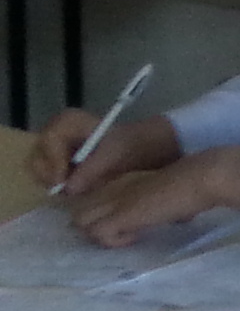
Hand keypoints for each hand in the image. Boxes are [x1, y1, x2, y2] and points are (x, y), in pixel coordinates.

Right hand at [27, 108, 178, 195]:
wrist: (130, 149)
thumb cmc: (124, 146)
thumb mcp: (112, 156)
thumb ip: (92, 170)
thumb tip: (69, 188)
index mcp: (68, 121)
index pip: (49, 142)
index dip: (53, 163)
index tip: (63, 182)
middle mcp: (53, 129)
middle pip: (38, 156)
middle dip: (51, 175)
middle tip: (67, 189)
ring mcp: (50, 144)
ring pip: (38, 169)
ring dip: (54, 181)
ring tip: (75, 186)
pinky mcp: (51, 158)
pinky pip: (44, 175)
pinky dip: (57, 183)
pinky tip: (75, 184)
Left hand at [69, 147, 239, 245]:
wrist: (200, 177)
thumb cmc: (195, 183)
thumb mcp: (169, 191)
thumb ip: (160, 201)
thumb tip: (176, 217)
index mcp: (125, 181)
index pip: (92, 200)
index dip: (100, 216)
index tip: (123, 224)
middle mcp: (113, 189)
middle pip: (79, 211)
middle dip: (93, 227)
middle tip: (119, 233)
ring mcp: (115, 201)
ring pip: (80, 222)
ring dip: (99, 235)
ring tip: (126, 236)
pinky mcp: (122, 215)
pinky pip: (98, 234)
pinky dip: (112, 241)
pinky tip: (134, 237)